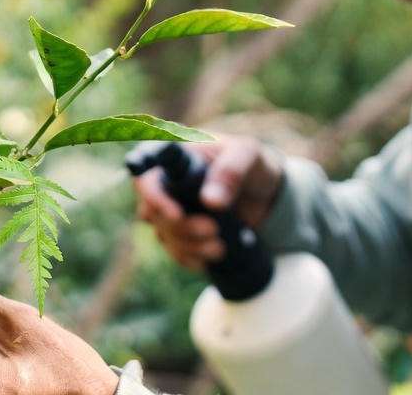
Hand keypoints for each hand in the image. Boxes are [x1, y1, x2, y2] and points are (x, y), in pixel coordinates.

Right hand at [133, 135, 282, 269]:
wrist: (266, 194)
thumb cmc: (252, 164)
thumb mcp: (248, 156)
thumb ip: (231, 172)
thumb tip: (210, 201)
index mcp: (176, 155)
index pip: (145, 166)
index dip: (151, 192)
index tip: (175, 213)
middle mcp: (166, 182)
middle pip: (152, 209)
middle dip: (182, 227)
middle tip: (212, 230)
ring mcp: (172, 208)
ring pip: (163, 232)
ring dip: (189, 245)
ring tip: (220, 247)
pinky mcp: (182, 230)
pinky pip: (173, 249)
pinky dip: (190, 257)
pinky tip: (210, 257)